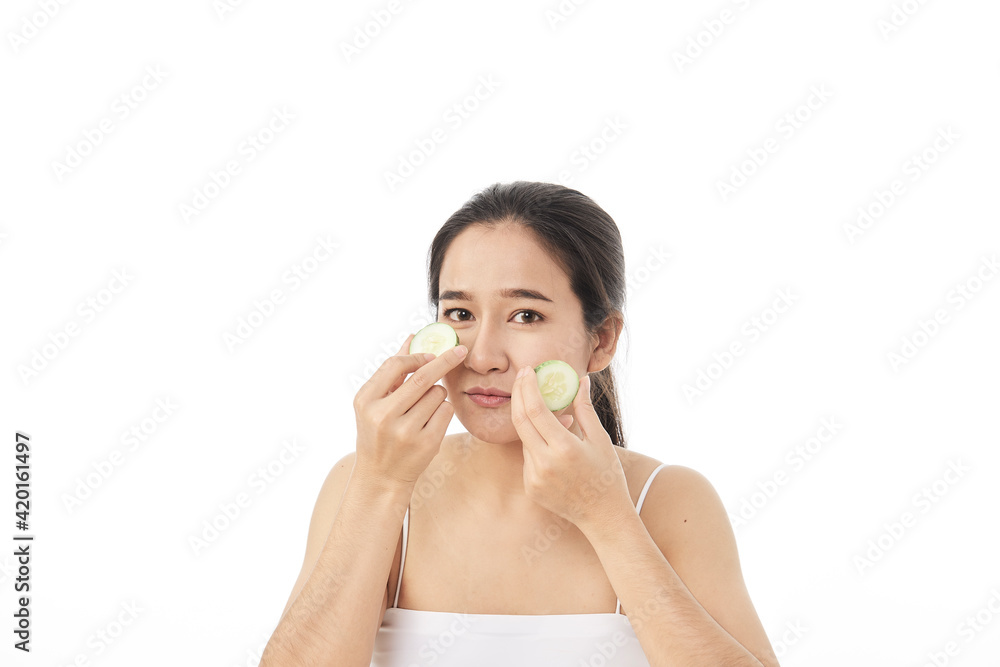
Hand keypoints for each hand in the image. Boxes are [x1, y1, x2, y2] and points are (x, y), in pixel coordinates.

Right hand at [353, 333, 467, 487]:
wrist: (380, 475)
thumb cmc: (378, 432)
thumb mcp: (375, 402)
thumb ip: (393, 371)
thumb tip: (411, 338)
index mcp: (366, 400)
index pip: (396, 365)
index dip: (418, 356)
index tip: (433, 352)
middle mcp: (383, 415)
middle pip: (423, 377)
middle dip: (444, 361)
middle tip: (460, 351)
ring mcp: (405, 431)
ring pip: (437, 394)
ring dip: (437, 394)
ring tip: (422, 409)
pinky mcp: (426, 443)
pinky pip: (446, 411)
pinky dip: (443, 410)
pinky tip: (430, 422)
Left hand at [510, 366, 632, 531]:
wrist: (603, 518)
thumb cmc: (607, 477)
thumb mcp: (600, 440)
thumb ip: (585, 409)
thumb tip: (580, 381)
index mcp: (564, 449)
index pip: (535, 410)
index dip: (527, 387)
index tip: (528, 370)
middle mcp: (544, 464)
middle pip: (519, 420)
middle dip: (518, 394)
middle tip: (522, 377)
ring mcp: (534, 477)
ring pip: (524, 438)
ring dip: (532, 420)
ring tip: (552, 413)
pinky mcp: (530, 487)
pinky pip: (527, 456)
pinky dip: (536, 442)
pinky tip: (553, 442)